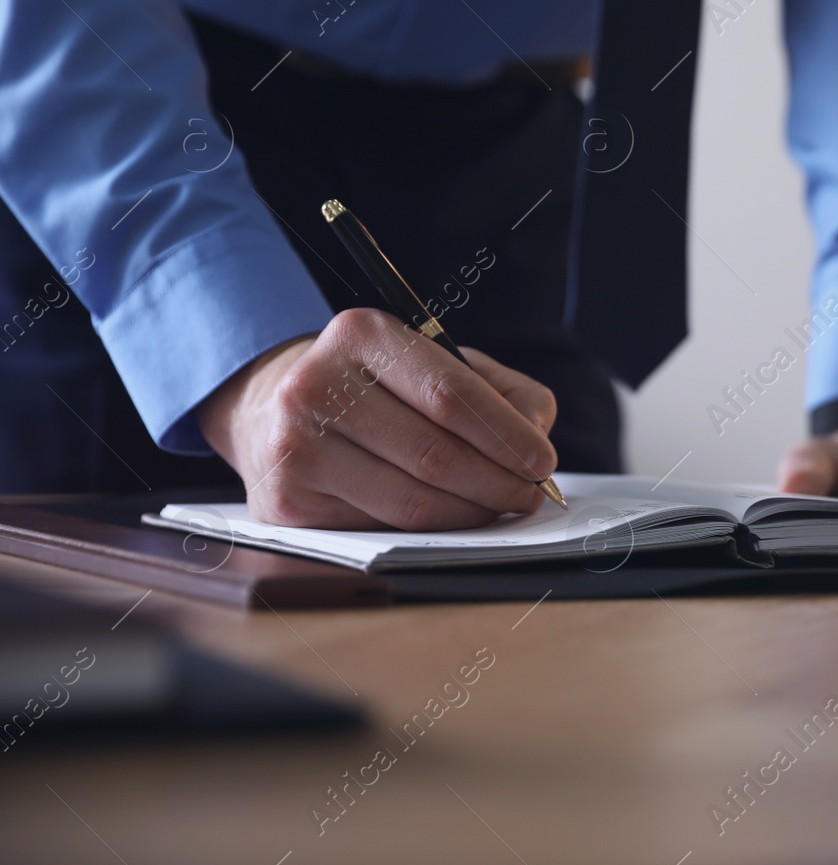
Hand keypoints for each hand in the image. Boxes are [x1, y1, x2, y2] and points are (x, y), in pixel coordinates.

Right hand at [198, 308, 557, 530]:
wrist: (267, 406)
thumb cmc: (374, 385)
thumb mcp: (433, 361)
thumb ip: (500, 391)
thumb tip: (537, 437)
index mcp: (361, 335)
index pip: (450, 394)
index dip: (506, 435)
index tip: (542, 462)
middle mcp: (316, 385)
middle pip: (435, 454)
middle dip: (498, 483)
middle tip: (530, 496)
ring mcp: (295, 446)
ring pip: (411, 501)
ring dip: (471, 513)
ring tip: (498, 507)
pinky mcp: (284, 501)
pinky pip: (381, 527)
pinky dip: (428, 530)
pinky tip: (448, 518)